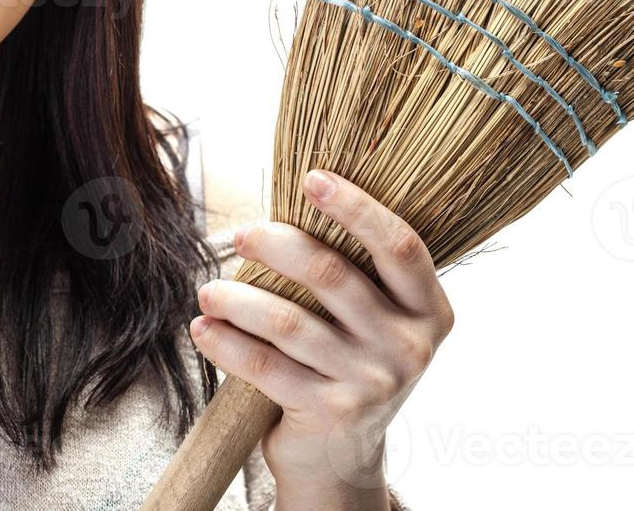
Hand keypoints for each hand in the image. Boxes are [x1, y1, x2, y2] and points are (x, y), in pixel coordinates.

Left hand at [188, 168, 454, 508]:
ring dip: (238, 298)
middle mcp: (410, 346)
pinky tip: (204, 328)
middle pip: (333, 275)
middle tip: (241, 235)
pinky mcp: (329, 412)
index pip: (400, 245)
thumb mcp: (374, 317)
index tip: (312, 178)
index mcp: (430, 309)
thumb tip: (299, 193)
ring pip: (289, 322)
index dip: (357, 207)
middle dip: (277, 245)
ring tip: (208, 289)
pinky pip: (265, 366)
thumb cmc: (348, 360)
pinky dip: (227, 342)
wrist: (341, 456)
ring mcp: (372, 383)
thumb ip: (355, 266)